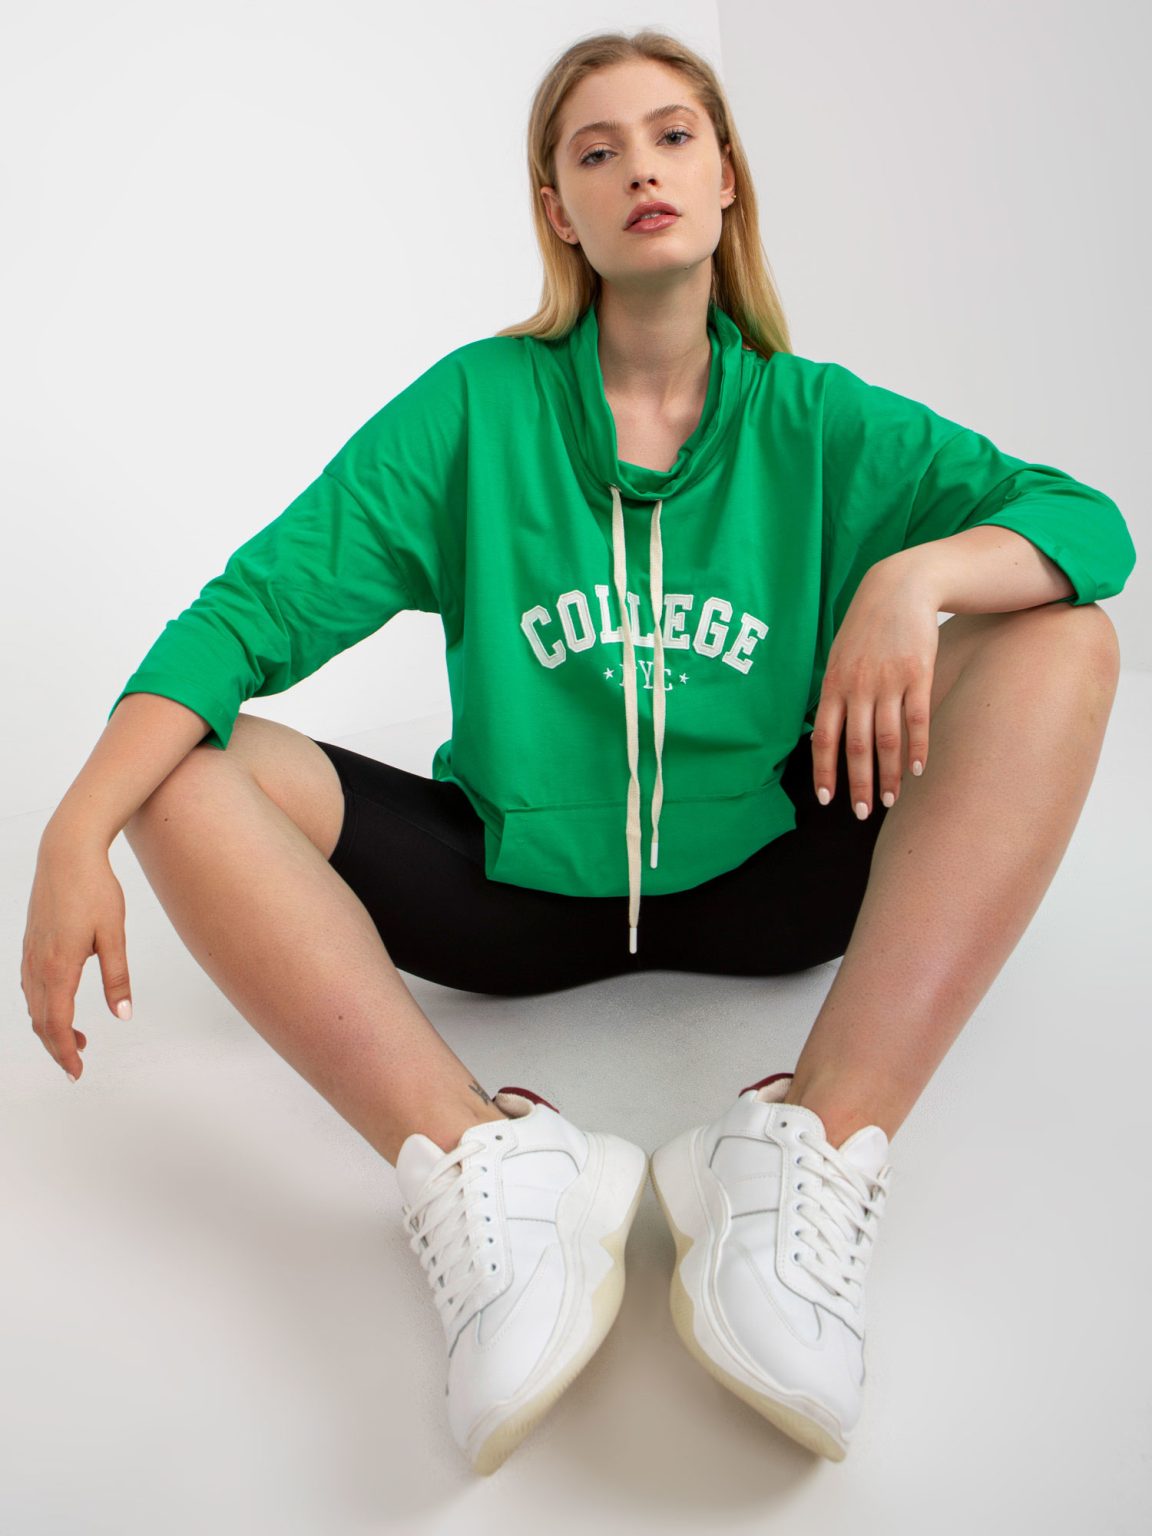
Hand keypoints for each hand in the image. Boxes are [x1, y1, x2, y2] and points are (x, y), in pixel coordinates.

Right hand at [21, 836, 133, 1081]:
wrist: (66, 854)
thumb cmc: (94, 890)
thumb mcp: (114, 935)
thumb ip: (117, 978)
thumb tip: (123, 1015)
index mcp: (58, 968)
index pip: (57, 1025)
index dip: (65, 1053)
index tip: (77, 1072)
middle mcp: (37, 966)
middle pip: (41, 1022)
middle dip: (56, 1048)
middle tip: (77, 1066)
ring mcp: (30, 954)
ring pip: (34, 1006)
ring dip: (51, 1029)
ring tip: (78, 1040)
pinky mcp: (30, 944)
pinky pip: (30, 987)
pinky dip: (43, 1007)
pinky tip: (60, 1006)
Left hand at [811, 559, 938, 816]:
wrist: (899, 588)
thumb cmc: (866, 627)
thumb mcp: (839, 656)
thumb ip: (834, 692)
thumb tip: (827, 730)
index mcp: (833, 684)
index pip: (823, 736)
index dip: (824, 770)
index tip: (826, 799)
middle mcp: (857, 686)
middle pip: (856, 746)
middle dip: (858, 784)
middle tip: (860, 813)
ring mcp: (888, 681)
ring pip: (886, 739)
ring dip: (888, 775)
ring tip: (888, 801)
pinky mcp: (918, 674)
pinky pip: (917, 719)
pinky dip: (917, 748)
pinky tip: (917, 771)